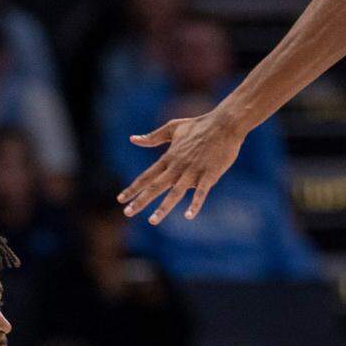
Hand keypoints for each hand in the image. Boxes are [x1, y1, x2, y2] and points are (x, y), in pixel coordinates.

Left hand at [117, 107, 244, 224]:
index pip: (147, 176)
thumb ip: (153, 137)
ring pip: (175, 193)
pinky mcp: (208, 175)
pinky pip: (201, 193)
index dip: (133, 188)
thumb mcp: (173, 128)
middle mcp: (177, 167)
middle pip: (155, 187)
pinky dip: (195, 204)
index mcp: (169, 157)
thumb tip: (133, 139)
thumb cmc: (199, 125)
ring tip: (152, 221)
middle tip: (127, 213)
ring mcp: (193, 172)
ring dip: (163, 208)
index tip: (120, 199)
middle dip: (140, 201)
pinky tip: (188, 216)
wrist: (224, 124)